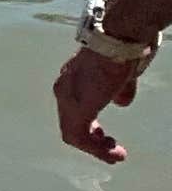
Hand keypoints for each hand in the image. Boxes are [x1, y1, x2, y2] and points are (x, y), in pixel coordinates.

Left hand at [56, 44, 146, 161]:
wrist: (121, 33)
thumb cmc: (125, 45)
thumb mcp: (123, 72)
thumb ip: (120, 90)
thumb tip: (121, 103)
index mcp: (73, 77)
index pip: (74, 107)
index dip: (89, 125)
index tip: (105, 137)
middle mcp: (65, 87)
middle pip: (70, 121)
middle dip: (91, 138)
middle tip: (110, 149)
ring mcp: (68, 98)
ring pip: (73, 133)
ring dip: (95, 148)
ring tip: (115, 156)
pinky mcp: (77, 107)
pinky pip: (80, 137)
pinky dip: (96, 150)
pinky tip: (113, 154)